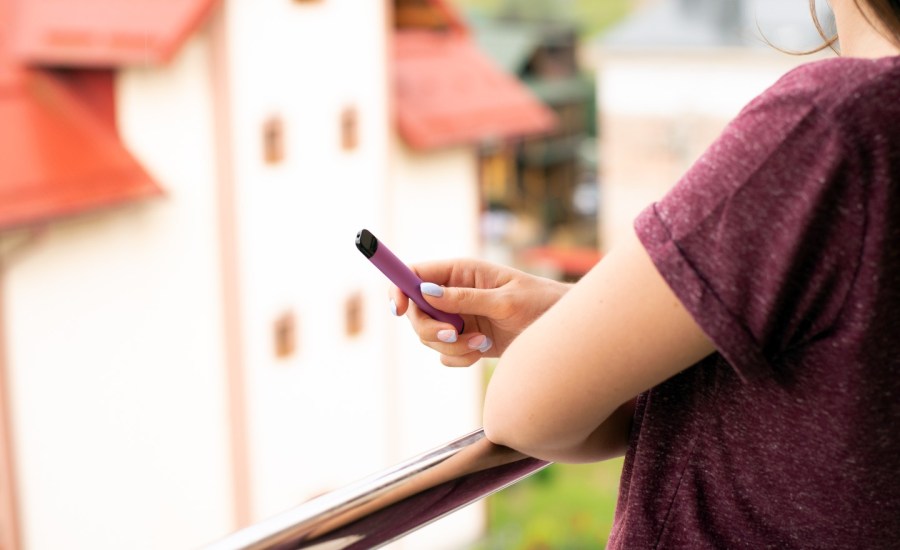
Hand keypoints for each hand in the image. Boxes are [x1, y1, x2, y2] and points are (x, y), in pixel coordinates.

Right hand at [389, 259, 570, 366]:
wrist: (562, 333)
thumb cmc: (540, 303)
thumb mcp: (505, 300)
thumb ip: (465, 298)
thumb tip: (427, 292)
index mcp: (460, 271)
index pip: (414, 273)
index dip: (398, 288)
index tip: (398, 309)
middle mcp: (454, 293)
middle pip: (416, 312)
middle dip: (431, 328)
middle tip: (453, 334)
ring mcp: (458, 318)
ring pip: (429, 337)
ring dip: (451, 346)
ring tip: (482, 343)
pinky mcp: (466, 340)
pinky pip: (445, 355)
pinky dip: (460, 358)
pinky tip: (484, 351)